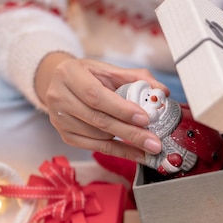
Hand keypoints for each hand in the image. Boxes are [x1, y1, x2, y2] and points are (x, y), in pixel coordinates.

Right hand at [35, 52, 168, 162]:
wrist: (60, 83)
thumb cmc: (88, 75)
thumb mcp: (108, 69)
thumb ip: (136, 78)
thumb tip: (162, 91)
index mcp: (69, 74)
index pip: (96, 95)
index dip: (121, 109)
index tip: (145, 118)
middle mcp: (59, 97)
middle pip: (99, 120)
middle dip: (130, 133)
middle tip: (154, 142)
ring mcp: (60, 119)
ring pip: (98, 136)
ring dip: (126, 142)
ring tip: (148, 145)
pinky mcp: (65, 135)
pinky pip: (95, 147)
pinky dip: (118, 151)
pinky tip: (136, 153)